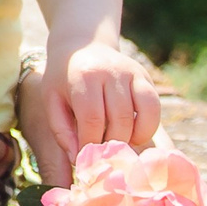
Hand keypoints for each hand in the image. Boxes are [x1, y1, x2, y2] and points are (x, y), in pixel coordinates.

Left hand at [39, 38, 160, 177]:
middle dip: (111, 144)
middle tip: (101, 154)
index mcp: (83, 76)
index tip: (85, 157)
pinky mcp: (145, 77)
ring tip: (117, 145)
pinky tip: (132, 135)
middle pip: (119, 120)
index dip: (90, 144)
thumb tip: (77, 160)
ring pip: (142, 115)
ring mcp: (132, 73)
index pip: (92, 118)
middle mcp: (110, 72)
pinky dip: (147, 128)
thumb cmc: (63, 79)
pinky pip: (154, 108)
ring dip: (131, 138)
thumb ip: (62, 131)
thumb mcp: (52, 101)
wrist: (81, 45)